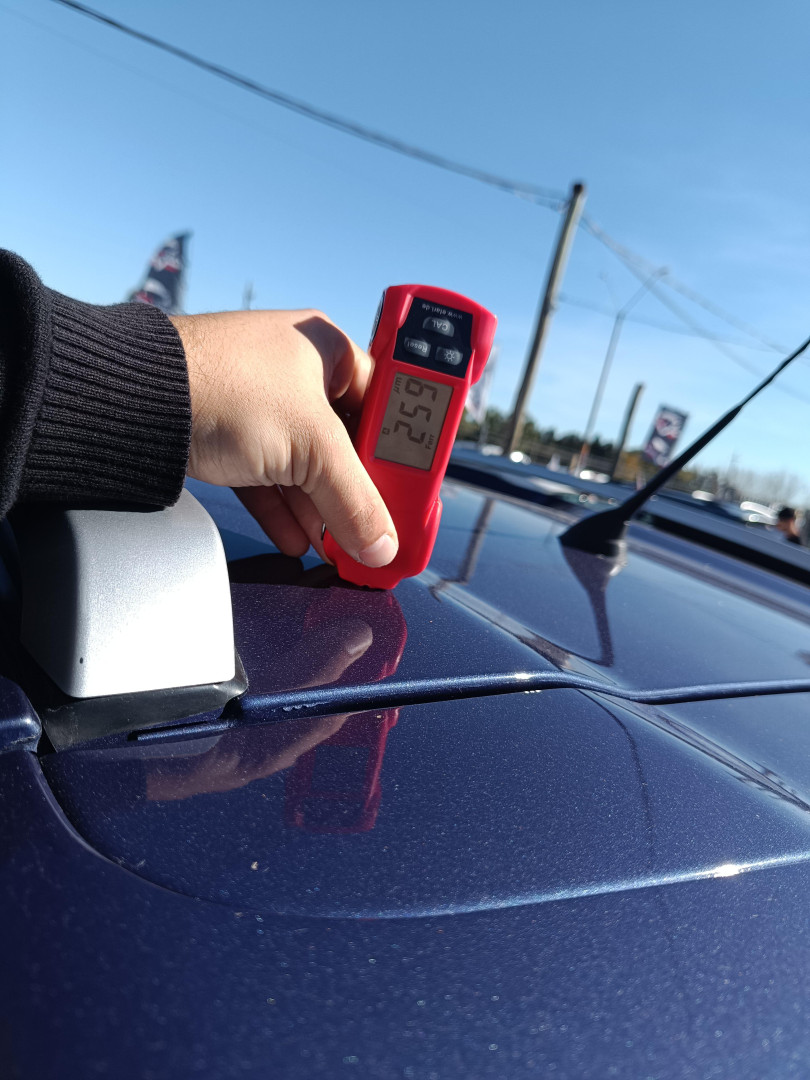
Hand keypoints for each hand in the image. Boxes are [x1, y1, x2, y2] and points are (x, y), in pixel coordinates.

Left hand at [171, 309, 397, 566]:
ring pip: (303, 464)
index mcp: (326, 349)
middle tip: (376, 526)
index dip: (400, 448)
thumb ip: (355, 500)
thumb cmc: (225, 388)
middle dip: (357, 491)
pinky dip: (283, 510)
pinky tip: (299, 541)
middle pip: (344, 442)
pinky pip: (267, 478)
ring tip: (341, 546)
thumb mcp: (311, 448)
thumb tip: (381, 544)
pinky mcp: (225, 434)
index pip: (383, 401)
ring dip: (321, 509)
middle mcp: (293, 370)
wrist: (131, 400)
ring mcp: (255, 404)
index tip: (412, 488)